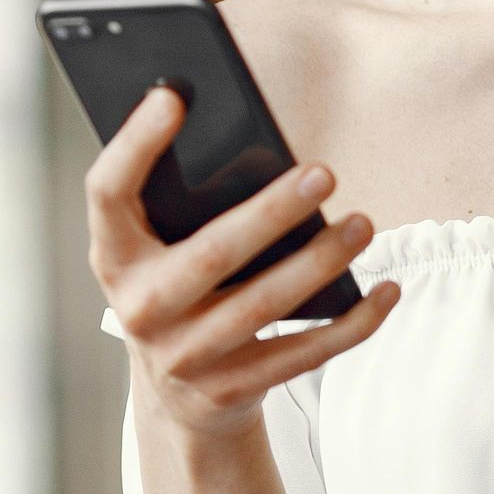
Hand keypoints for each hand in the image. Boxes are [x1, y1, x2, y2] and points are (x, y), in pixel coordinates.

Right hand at [85, 85, 398, 440]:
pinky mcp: (230, 389)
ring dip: (321, 262)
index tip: (173, 96)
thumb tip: (254, 143)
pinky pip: (303, 354)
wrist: (176, 398)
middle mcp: (140, 308)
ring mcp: (184, 356)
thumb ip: (185, 205)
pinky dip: (352, 323)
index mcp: (114, 257)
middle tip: (323, 173)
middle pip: (211, 253)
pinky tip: (386, 291)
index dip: (134, 144)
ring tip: (362, 224)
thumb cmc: (181, 292)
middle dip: (271, 212)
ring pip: (264, 306)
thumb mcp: (160, 252)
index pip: (107, 192)